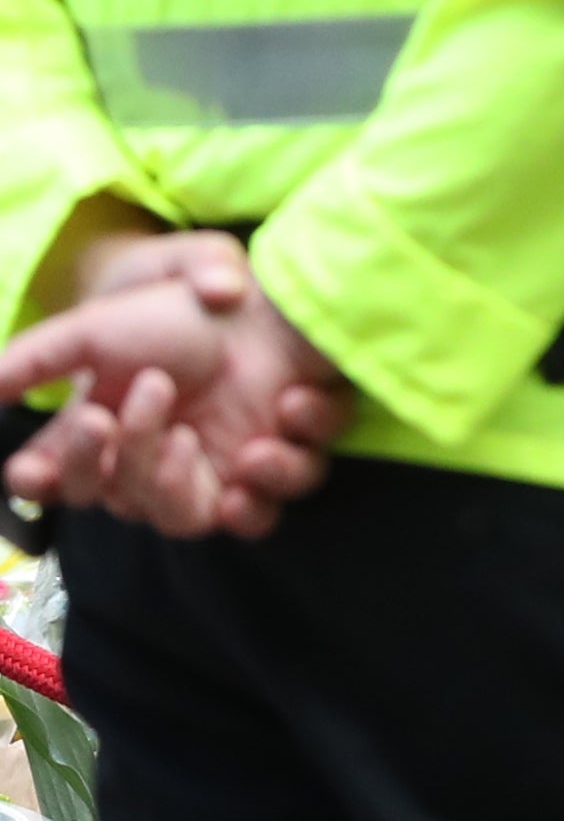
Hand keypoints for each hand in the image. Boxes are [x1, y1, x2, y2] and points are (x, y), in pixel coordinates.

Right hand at [0, 228, 352, 537]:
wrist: (267, 299)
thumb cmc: (180, 311)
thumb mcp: (95, 329)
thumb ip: (33, 360)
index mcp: (102, 435)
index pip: (53, 481)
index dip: (44, 481)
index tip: (31, 470)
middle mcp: (148, 463)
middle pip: (117, 499)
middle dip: (129, 451)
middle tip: (153, 387)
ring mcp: (209, 473)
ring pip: (184, 521)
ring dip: (186, 481)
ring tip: (197, 431)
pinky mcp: (266, 472)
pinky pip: (261, 514)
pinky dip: (273, 478)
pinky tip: (276, 426)